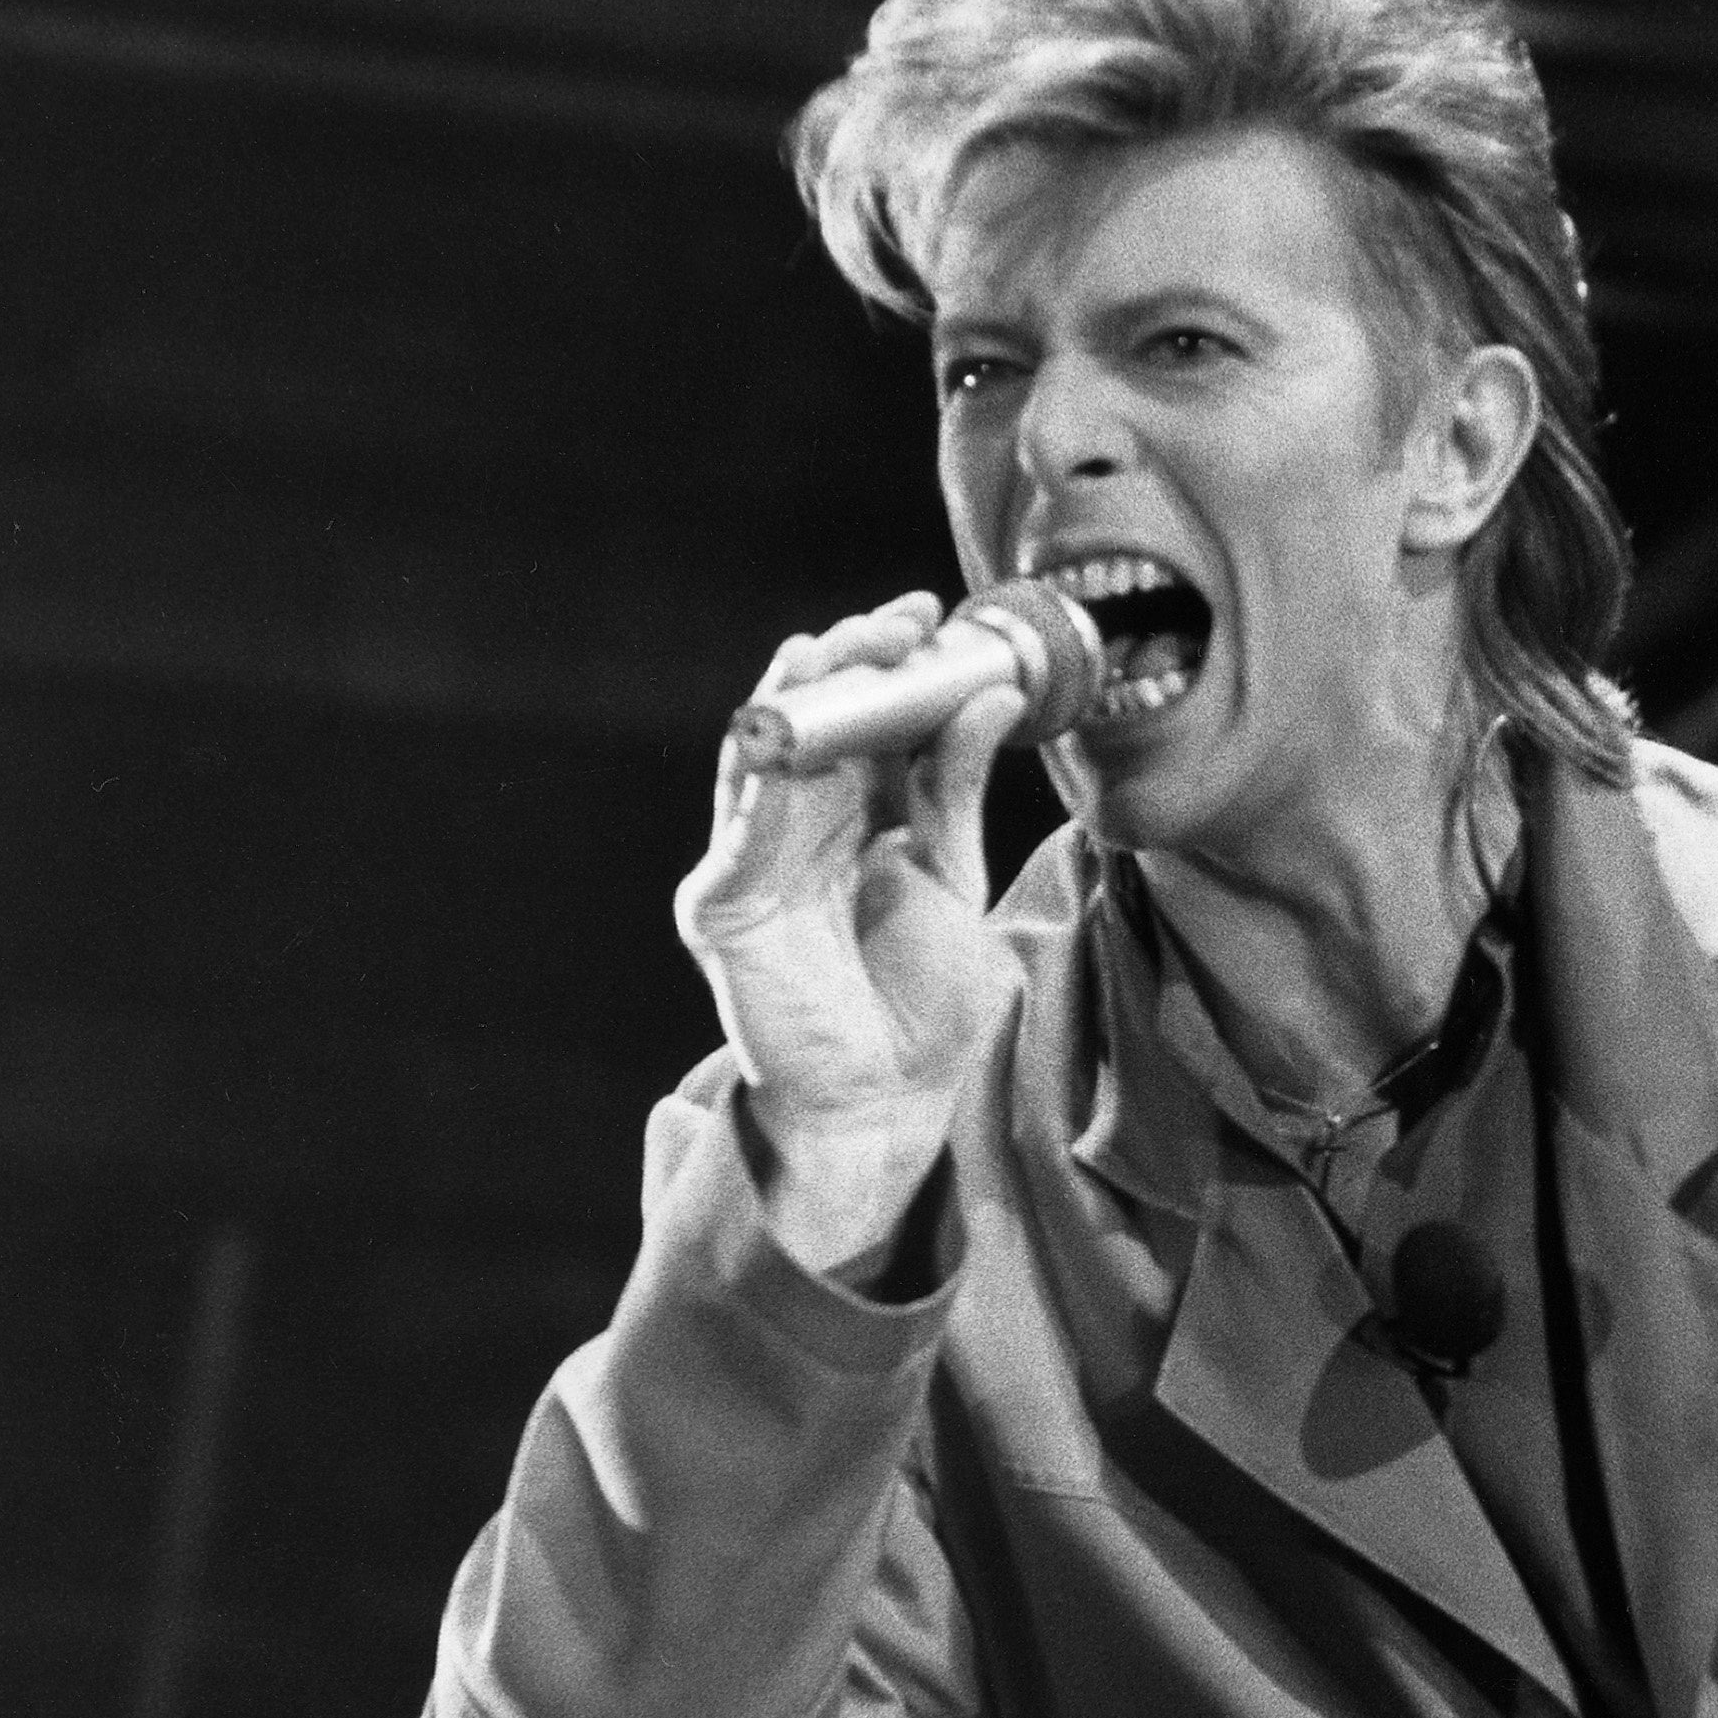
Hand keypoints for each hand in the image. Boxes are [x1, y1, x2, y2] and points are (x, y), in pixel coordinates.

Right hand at [675, 593, 1026, 1273]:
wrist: (891, 1102)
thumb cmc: (923, 1005)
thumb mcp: (953, 873)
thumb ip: (958, 787)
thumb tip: (997, 692)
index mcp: (855, 819)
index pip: (866, 720)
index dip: (891, 663)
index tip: (936, 615)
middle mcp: (797, 828)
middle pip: (812, 722)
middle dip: (850, 661)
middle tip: (900, 621)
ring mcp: (752, 861)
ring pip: (766, 754)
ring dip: (803, 695)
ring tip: (846, 645)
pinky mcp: (720, 903)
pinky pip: (743, 823)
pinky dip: (771, 772)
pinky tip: (799, 726)